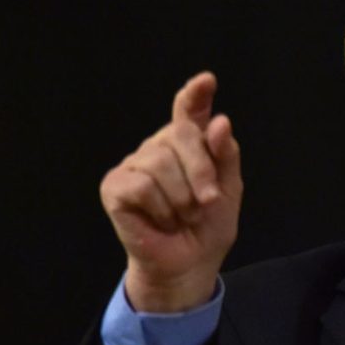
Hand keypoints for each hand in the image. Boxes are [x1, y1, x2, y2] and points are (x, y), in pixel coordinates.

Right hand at [100, 72, 242, 311]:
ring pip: (160, 162)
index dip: (195, 94)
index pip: (189, 110)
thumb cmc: (208, 225)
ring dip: (182, 198)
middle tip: (208, 202)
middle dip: (202, 171)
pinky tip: (161, 220)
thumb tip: (220, 122)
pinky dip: (161, 208)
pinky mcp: (115, 186)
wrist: (190, 263)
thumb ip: (225, 154)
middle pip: (180, 134)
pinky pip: (142, 185)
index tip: (207, 81)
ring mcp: (134, 163)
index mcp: (188, 143)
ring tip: (183, 216)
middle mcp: (159, 146)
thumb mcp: (229, 189)